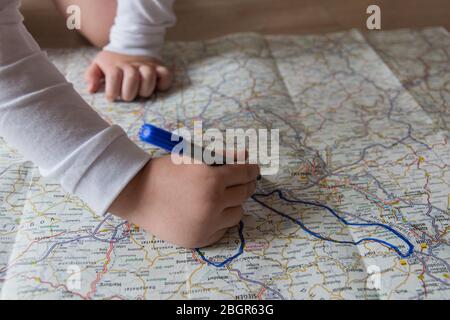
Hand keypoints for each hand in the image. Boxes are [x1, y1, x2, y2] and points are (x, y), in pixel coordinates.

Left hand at [85, 50, 171, 100]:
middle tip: (127, 96)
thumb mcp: (98, 65)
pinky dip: (163, 83)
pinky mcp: (159, 67)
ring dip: (145, 89)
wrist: (131, 43)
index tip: (111, 97)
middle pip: (131, 77)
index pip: (114, 76)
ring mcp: (147, 65)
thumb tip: (91, 89)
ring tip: (141, 93)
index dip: (112, 91)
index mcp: (115, 64)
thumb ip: (91, 76)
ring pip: (149, 75)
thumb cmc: (113, 61)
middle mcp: (132, 64)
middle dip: (128, 93)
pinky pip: (165, 74)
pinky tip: (157, 87)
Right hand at [108, 155, 259, 247]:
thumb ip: (223, 155)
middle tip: (240, 181)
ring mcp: (207, 224)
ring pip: (237, 213)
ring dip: (232, 203)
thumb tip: (246, 156)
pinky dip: (220, 220)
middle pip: (244, 193)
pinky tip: (206, 211)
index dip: (251, 169)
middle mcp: (212, 203)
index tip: (253, 168)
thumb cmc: (165, 171)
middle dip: (245, 184)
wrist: (137, 195)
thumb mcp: (194, 156)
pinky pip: (223, 229)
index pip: (245, 173)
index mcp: (211, 178)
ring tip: (218, 197)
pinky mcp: (200, 239)